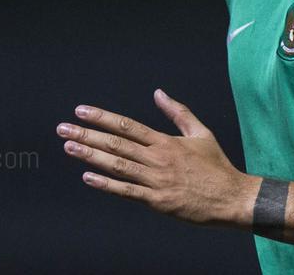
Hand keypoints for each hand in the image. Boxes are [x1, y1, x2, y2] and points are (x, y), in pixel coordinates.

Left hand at [57, 89, 247, 227]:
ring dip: (91, 155)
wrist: (230, 197)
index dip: (102, 118)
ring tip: (69, 147)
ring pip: (117, 165)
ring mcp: (156, 180)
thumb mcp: (200, 133)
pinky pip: (127, 191)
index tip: (82, 111)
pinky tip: (88, 177)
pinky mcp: (157, 200)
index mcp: (166, 141)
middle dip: (87, 135)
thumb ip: (178, 112)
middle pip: (117, 143)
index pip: (128, 125)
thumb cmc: (216, 166)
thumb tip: (159, 93)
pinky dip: (106, 184)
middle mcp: (158, 158)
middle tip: (64, 128)